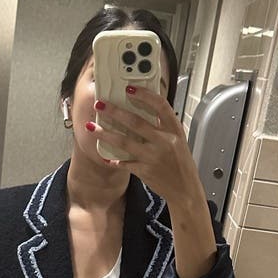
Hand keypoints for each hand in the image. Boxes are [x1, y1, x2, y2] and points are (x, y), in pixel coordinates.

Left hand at [87, 86, 204, 207]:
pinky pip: (124, 163)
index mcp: (174, 130)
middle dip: (114, 112)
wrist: (186, 189)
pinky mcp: (145, 171)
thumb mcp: (178, 140)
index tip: (129, 88)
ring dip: (106, 134)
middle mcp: (164, 141)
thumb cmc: (180, 163)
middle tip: (100, 105)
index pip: (160, 106)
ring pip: (124, 142)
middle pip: (135, 122)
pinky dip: (114, 160)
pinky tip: (105, 157)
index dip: (144, 95)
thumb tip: (143, 110)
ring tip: (91, 127)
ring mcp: (153, 156)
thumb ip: (163, 126)